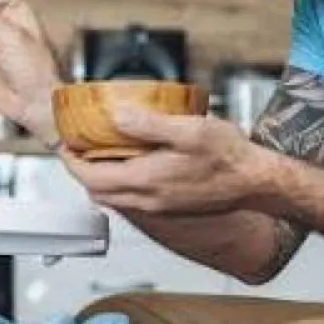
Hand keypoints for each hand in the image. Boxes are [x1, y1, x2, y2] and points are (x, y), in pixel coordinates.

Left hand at [65, 107, 281, 214]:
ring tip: (100, 153)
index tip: (65, 144)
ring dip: (100, 179)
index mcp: (146, 180)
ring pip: (114, 198)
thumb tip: (115, 116)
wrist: (257, 182)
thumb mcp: (188, 129)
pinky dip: (121, 183)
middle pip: (97, 192)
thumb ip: (147, 124)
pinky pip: (132, 199)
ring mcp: (159, 207)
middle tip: (77, 148)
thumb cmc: (229, 157)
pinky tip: (132, 163)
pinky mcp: (170, 207)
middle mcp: (148, 199)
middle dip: (81, 171)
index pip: (92, 178)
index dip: (72, 162)